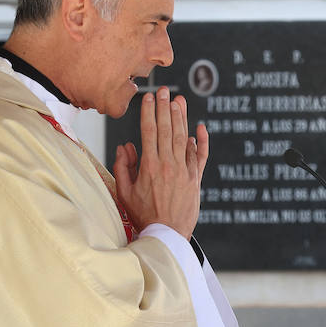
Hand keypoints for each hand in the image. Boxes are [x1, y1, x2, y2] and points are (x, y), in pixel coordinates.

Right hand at [113, 87, 208, 239]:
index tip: (148, 97)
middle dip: (165, 108)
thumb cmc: (144, 215)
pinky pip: (200, 156)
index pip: (149, 132)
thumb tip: (125, 146)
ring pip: (183, 138)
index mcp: (149, 166)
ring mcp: (184, 171)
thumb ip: (123, 167)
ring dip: (181, 118)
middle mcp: (168, 165)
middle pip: (167, 129)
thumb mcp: (125, 193)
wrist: (167, 235)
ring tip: (179, 101)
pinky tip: (201, 128)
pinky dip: (202, 142)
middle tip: (164, 91)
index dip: (148, 112)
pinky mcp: (196, 179)